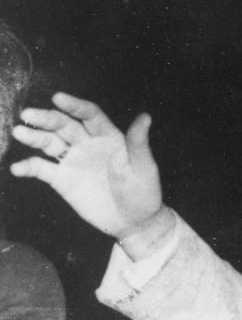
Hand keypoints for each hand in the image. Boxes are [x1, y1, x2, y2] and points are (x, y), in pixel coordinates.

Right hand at [11, 93, 167, 248]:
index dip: (75, 105)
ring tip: (19, 132)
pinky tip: (18, 168)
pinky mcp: (62, 179)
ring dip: (34, 137)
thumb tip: (145, 117)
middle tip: (29, 114)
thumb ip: (138, 142)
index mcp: (108, 136)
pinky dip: (28, 167)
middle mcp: (87, 144)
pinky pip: (42, 169)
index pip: (89, 115)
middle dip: (47, 118)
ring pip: (49, 142)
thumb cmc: (143, 191)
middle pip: (64, 125)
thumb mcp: (143, 166)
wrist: (133, 221)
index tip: (58, 98)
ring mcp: (73, 161)